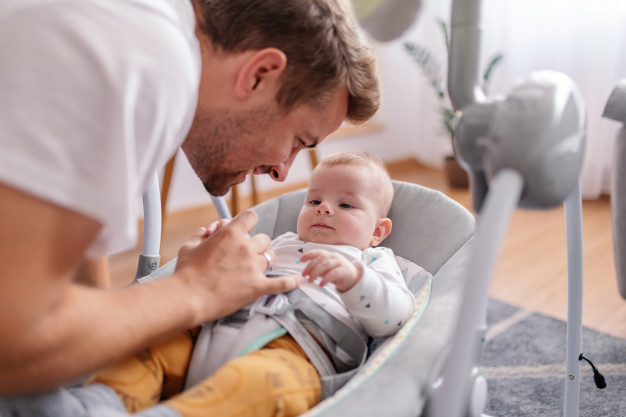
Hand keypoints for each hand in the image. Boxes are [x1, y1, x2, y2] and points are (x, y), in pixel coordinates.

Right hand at [174, 210, 299, 322]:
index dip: (248, 221)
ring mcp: (253, 267)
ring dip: (265, 260)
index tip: (245, 228)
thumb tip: (208, 230)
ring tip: (257, 267)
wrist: (188, 297)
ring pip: (270, 257)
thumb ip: (201, 235)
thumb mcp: (189, 246)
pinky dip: (291, 282)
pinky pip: (281, 283)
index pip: (251, 216)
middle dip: (256, 244)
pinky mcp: (257, 286)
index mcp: (230, 234)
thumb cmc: (186, 272)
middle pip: (264, 239)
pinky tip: (299, 280)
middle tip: (246, 254)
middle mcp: (246, 247)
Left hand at [300, 249, 361, 291]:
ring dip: (316, 272)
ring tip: (310, 280)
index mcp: (328, 255)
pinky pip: (333, 273)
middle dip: (310, 267)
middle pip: (320, 259)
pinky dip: (326, 279)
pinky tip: (321, 284)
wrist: (353, 277)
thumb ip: (317, 269)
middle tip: (304, 275)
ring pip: (326, 265)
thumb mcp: (326, 270)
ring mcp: (340, 262)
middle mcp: (334, 256)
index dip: (308, 255)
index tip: (301, 260)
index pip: (317, 252)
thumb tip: (307, 273)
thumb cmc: (337, 273)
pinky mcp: (344, 270)